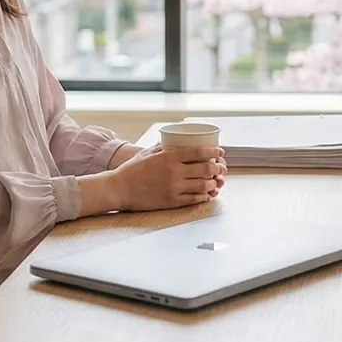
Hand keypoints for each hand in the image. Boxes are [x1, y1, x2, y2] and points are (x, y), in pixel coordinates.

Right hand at [81, 145, 225, 214]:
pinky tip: (208, 194)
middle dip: (219, 168)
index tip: (221, 152)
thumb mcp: (148, 152)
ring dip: (215, 183)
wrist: (119, 189)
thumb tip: (177, 140)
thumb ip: (164, 146)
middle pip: (206, 169)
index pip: (199, 152)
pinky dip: (205, 196)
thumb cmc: (132, 169)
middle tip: (222, 167)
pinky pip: (194, 199)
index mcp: (169, 157)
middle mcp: (174, 172)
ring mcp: (174, 187)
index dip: (214, 152)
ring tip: (218, 181)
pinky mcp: (171, 201)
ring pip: (204, 185)